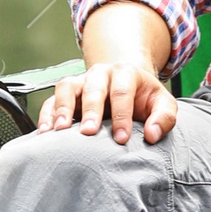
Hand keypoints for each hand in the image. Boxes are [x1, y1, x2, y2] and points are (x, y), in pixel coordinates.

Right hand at [37, 58, 177, 144]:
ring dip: (63, 108)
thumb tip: (152, 135)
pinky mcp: (66, 94)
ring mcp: (80, 81)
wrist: (127, 85)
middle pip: (93, 87)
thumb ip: (164, 118)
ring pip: (67, 88)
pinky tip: (45, 133)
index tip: (122, 139)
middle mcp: (101, 74)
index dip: (122, 115)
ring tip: (61, 130)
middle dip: (91, 110)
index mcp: (126, 73)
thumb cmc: (144, 98)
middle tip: (89, 132)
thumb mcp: (163, 104)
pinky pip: (51, 100)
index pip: (122, 91)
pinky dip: (47, 114)